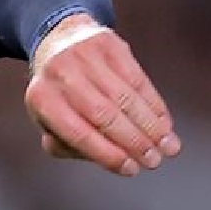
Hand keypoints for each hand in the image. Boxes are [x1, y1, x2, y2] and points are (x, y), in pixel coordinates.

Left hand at [24, 14, 180, 175]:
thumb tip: (104, 158)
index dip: (108, 154)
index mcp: (42, 99)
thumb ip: (67, 143)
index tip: (131, 169)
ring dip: (151, 126)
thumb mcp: (47, 118)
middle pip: (105, 115)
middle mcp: (61, 75)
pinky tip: (165, 123)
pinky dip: (154, 105)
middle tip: (153, 161)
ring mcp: (84, 57)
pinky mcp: (108, 45)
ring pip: (126, 98)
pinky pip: (138, 79)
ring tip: (168, 147)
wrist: (61, 40)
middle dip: (134, 142)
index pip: (78, 133)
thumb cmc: (58, 91)